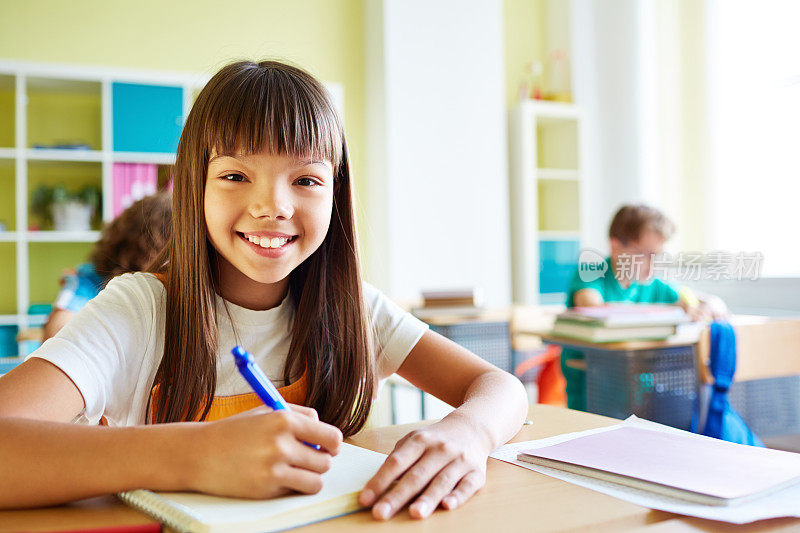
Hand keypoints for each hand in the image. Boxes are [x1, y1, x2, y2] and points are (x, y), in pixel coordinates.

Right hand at [190, 406, 342, 498]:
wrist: (199, 453)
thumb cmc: (235, 431)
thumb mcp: (265, 411)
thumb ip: (298, 414)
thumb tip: (323, 428)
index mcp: (284, 419)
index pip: (331, 436)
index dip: (333, 443)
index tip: (328, 447)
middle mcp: (282, 443)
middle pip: (326, 460)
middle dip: (321, 460)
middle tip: (309, 459)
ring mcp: (274, 468)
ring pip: (317, 480)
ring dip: (311, 476)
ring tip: (296, 469)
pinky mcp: (267, 488)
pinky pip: (297, 491)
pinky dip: (295, 487)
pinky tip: (281, 478)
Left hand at [359, 416, 489, 519]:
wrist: (473, 427)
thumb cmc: (436, 439)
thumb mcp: (414, 440)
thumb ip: (398, 458)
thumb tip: (378, 485)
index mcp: (420, 440)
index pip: (396, 462)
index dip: (380, 481)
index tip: (366, 499)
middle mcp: (440, 449)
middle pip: (416, 475)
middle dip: (397, 496)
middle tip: (381, 513)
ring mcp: (459, 460)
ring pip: (442, 481)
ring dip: (428, 498)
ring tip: (414, 513)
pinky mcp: (477, 472)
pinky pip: (467, 486)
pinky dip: (458, 496)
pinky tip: (447, 505)